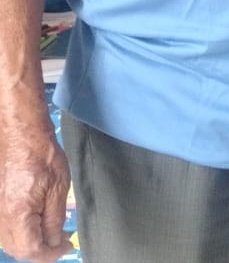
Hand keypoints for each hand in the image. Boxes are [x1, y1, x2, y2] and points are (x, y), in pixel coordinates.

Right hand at [0, 110, 71, 262]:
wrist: (21, 135)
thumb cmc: (43, 156)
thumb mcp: (58, 190)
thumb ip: (54, 220)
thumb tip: (55, 242)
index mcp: (17, 215)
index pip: (30, 250)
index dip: (50, 254)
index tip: (66, 248)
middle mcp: (1, 216)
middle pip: (17, 248)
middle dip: (39, 251)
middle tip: (61, 243)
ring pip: (10, 240)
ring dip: (30, 242)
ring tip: (52, 233)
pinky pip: (6, 227)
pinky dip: (22, 231)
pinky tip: (37, 222)